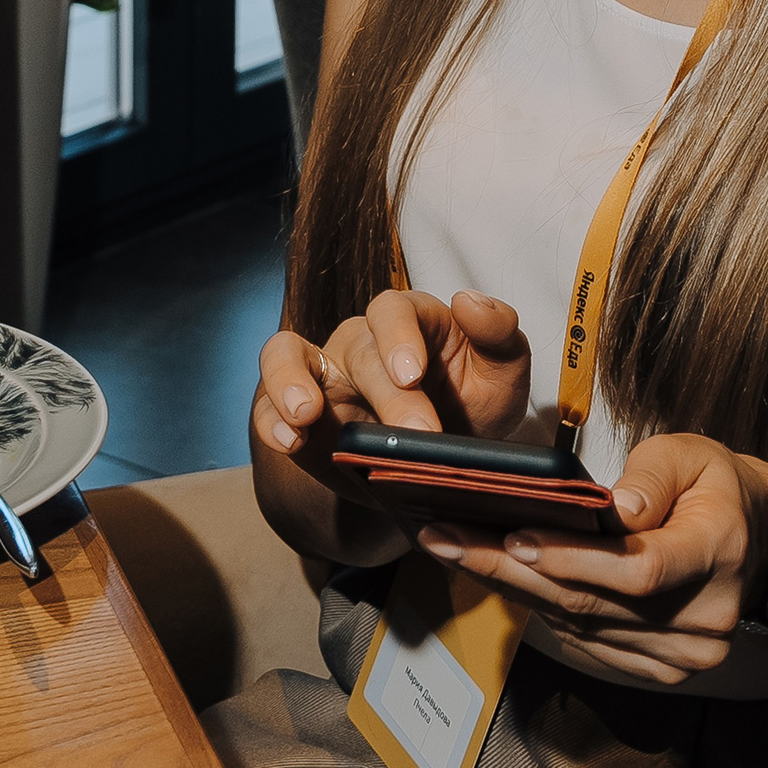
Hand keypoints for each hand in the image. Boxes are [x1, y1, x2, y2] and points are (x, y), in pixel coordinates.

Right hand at [254, 290, 533, 486]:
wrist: (440, 466)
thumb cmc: (472, 407)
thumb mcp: (502, 375)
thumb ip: (499, 334)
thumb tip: (469, 300)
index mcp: (411, 321)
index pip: (394, 309)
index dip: (399, 337)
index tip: (413, 373)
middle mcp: (361, 340)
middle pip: (358, 348)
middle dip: (385, 394)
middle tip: (415, 434)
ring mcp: (322, 374)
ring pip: (286, 354)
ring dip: (289, 380)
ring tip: (306, 414)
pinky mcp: (294, 413)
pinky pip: (265, 404)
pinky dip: (269, 419)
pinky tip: (288, 441)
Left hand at [411, 434, 767, 685]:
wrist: (758, 543)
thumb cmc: (717, 489)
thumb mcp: (693, 454)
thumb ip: (653, 475)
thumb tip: (615, 508)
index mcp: (717, 554)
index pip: (638, 570)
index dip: (571, 558)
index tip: (513, 535)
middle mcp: (702, 617)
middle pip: (592, 602)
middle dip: (508, 568)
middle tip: (444, 536)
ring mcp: (681, 653)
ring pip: (578, 624)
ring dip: (510, 588)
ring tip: (451, 549)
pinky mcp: (658, 668)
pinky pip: (584, 641)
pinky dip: (538, 607)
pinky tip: (497, 577)